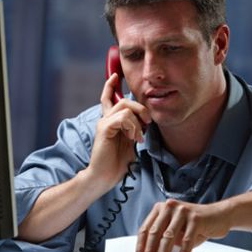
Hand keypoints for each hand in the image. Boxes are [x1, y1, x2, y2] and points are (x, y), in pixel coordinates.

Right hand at [86, 73, 150, 190]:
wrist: (104, 176)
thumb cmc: (116, 162)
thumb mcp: (130, 142)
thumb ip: (134, 129)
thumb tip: (145, 121)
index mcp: (110, 121)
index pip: (108, 98)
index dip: (110, 85)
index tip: (115, 75)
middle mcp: (105, 119)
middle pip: (125, 100)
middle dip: (141, 108)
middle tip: (148, 123)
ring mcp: (103, 123)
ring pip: (126, 107)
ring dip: (138, 121)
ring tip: (138, 137)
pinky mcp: (104, 129)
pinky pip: (123, 118)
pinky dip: (133, 128)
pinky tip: (133, 139)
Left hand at [136, 199, 231, 251]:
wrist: (219, 215)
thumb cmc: (195, 224)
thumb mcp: (175, 227)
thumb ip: (163, 236)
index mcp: (161, 208)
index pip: (146, 228)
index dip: (141, 244)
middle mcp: (170, 207)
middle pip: (155, 232)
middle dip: (150, 251)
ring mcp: (183, 211)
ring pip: (168, 236)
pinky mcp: (196, 218)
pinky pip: (186, 240)